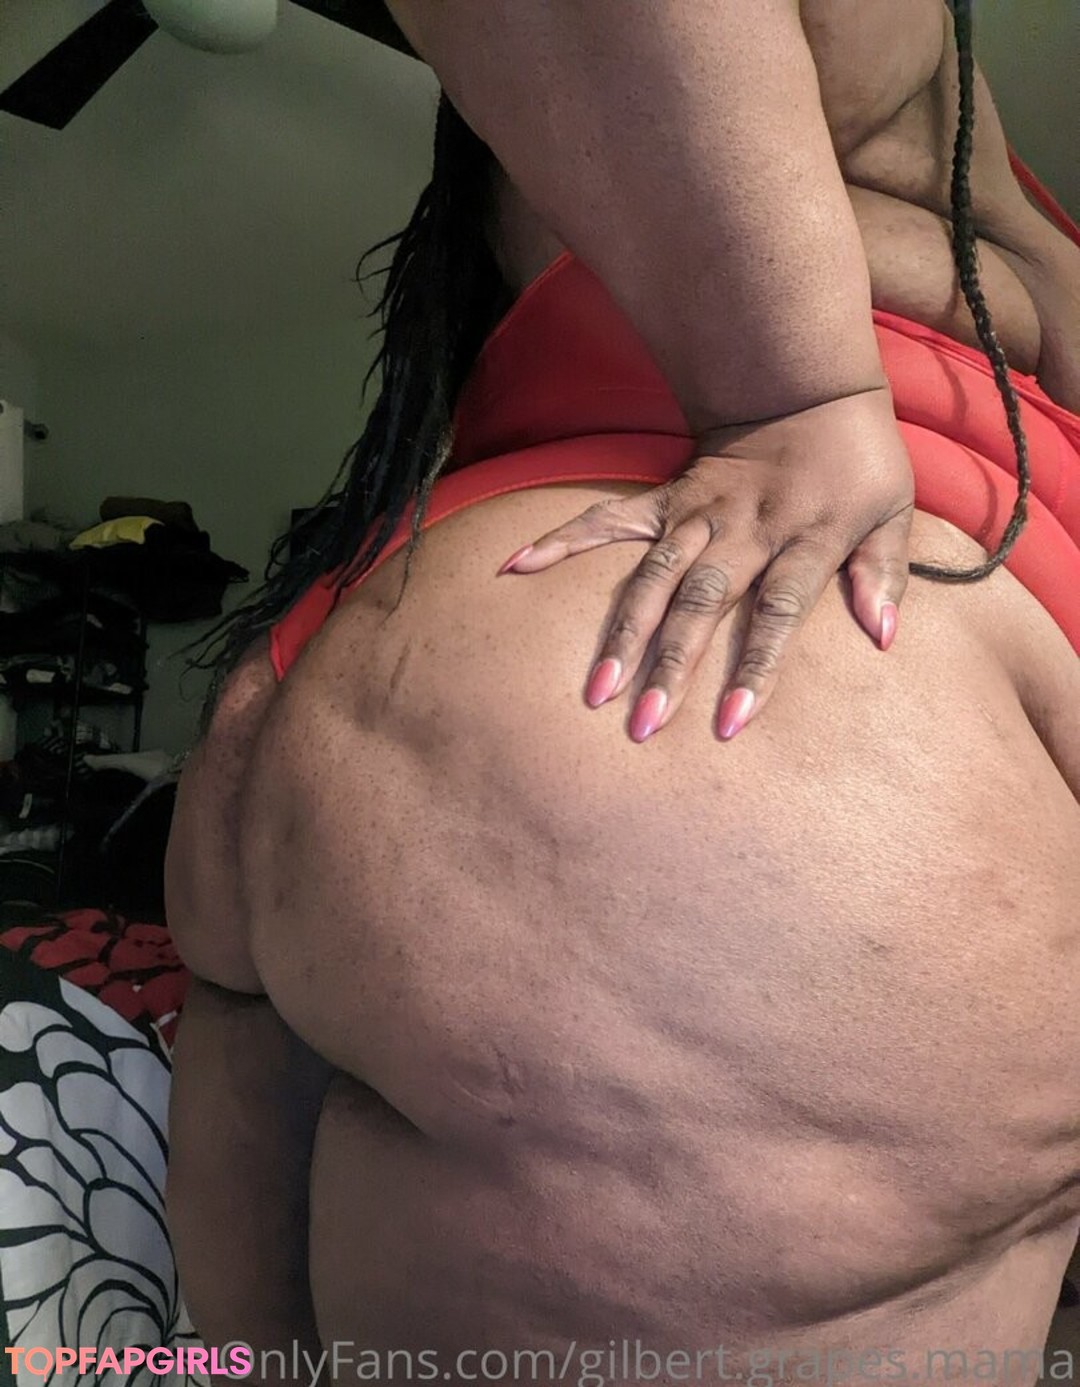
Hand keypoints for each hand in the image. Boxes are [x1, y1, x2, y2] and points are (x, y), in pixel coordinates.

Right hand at [498, 386, 914, 740]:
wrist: (805, 383)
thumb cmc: (857, 457)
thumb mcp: (895, 508)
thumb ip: (887, 572)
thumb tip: (884, 635)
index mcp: (805, 535)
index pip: (778, 613)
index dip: (754, 668)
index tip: (730, 723)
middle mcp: (745, 528)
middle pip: (702, 603)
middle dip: (671, 665)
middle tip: (643, 724)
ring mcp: (698, 512)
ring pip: (652, 576)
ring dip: (623, 633)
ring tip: (595, 690)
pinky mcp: (666, 497)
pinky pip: (608, 520)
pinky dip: (563, 540)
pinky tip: (518, 566)